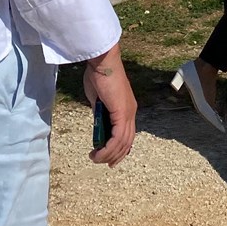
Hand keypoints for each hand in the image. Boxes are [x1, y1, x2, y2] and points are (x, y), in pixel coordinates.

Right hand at [83, 44, 136, 165]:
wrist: (103, 62)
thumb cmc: (99, 75)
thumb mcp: (98, 99)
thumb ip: (99, 111)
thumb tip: (97, 122)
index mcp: (127, 108)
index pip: (127, 134)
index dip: (120, 148)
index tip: (111, 157)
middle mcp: (131, 112)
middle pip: (127, 142)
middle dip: (115, 156)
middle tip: (103, 163)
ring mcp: (128, 113)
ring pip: (122, 143)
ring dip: (108, 154)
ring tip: (95, 158)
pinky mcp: (122, 113)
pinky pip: (117, 138)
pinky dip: (108, 149)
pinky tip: (98, 153)